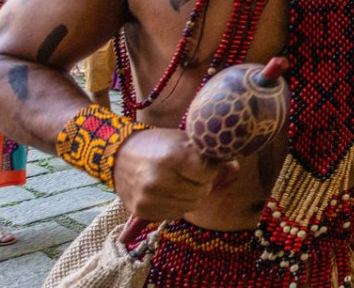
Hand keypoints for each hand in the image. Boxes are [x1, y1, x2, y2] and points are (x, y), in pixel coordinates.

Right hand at [112, 127, 237, 221]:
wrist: (117, 155)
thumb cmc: (156, 144)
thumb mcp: (183, 140)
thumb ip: (209, 154)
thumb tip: (235, 167)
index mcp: (172, 157)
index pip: (210, 172)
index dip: (211, 168)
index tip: (204, 163)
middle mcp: (159, 180)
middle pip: (202, 191)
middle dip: (202, 182)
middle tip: (191, 173)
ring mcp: (149, 198)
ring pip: (191, 205)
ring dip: (191, 195)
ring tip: (179, 181)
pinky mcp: (142, 212)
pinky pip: (175, 214)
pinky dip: (176, 204)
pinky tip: (167, 191)